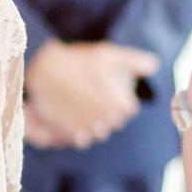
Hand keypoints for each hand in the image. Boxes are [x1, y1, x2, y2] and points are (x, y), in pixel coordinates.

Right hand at [24, 39, 158, 149]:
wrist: (38, 70)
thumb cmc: (76, 61)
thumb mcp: (106, 55)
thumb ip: (134, 61)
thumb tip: (153, 64)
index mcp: (122, 105)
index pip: (128, 109)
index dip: (118, 97)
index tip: (105, 87)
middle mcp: (108, 122)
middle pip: (113, 121)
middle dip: (105, 110)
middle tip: (89, 93)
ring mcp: (88, 130)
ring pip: (96, 130)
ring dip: (90, 119)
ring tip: (77, 102)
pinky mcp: (70, 135)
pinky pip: (79, 136)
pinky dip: (76, 127)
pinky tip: (68, 112)